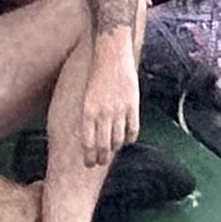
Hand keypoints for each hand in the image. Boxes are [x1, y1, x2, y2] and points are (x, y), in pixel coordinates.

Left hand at [72, 41, 133, 171]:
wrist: (112, 57)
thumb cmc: (97, 75)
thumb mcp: (87, 96)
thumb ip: (90, 115)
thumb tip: (91, 133)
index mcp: (88, 112)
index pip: (89, 143)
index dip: (89, 157)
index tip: (89, 164)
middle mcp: (103, 114)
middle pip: (103, 146)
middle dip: (101, 158)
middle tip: (100, 163)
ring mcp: (119, 111)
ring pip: (118, 140)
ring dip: (115, 148)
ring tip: (113, 150)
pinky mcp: (132, 106)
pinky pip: (133, 130)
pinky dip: (130, 138)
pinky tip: (127, 139)